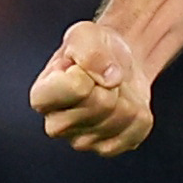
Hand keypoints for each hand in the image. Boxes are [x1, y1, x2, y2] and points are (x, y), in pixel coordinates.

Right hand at [31, 20, 153, 154]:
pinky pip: (139, 128)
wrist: (116, 63)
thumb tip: (110, 78)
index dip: (89, 69)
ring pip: (123, 116)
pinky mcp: (110, 147)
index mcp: (41, 97)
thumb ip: (90, 50)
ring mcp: (83, 141)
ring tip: (113, 89)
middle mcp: (56, 126)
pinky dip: (140, 112)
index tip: (84, 66)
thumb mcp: (85, 34)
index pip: (76, 87)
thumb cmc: (93, 49)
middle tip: (103, 78)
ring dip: (127, 95)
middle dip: (111, 84)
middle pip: (102, 104)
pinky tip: (124, 104)